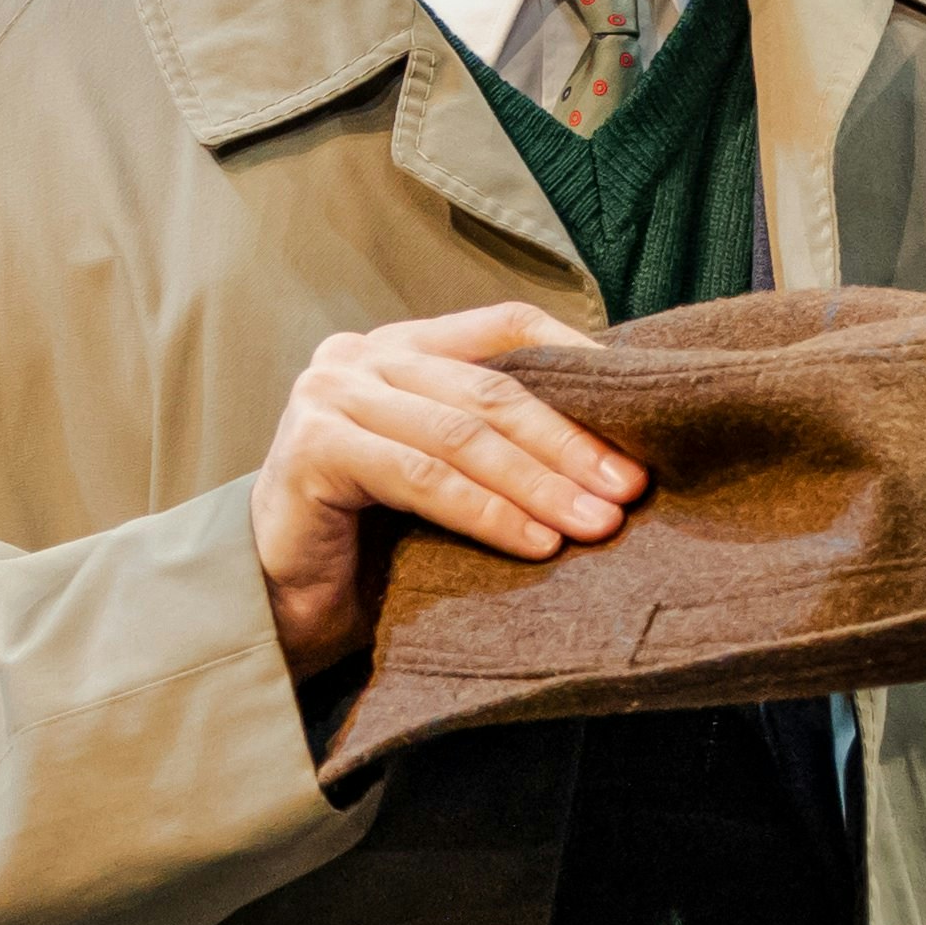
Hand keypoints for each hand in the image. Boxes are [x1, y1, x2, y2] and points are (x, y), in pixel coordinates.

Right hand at [253, 303, 640, 678]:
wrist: (281, 598)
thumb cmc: (374, 537)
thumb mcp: (447, 469)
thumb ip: (499, 437)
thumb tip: (617, 449)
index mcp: (401, 346)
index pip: (506, 326)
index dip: (577, 357)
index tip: (645, 407)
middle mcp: (360, 356)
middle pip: (490, 389)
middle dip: (569, 442)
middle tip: (630, 487)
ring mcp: (329, 397)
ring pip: (460, 435)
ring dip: (539, 483)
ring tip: (596, 523)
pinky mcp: (312, 449)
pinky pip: (421, 479)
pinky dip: (486, 512)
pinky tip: (535, 543)